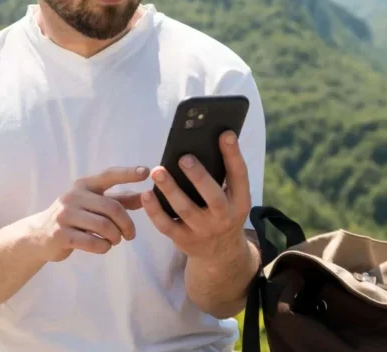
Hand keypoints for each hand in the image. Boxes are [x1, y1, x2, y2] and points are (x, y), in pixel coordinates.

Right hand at [25, 166, 149, 262]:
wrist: (39, 235)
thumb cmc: (75, 217)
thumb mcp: (94, 204)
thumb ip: (120, 200)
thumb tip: (146, 197)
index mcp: (84, 185)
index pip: (109, 175)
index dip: (128, 173)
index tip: (146, 171)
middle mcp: (73, 196)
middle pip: (112, 208)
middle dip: (127, 224)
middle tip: (131, 235)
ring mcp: (65, 215)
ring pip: (104, 226)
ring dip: (116, 237)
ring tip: (115, 240)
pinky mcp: (60, 234)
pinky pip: (93, 242)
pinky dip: (104, 247)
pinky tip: (104, 247)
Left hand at [142, 131, 251, 261]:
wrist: (220, 252)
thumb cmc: (223, 212)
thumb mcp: (233, 198)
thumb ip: (223, 176)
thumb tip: (205, 143)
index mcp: (240, 202)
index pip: (239, 176)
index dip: (233, 155)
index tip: (225, 134)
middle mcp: (224, 217)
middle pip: (213, 197)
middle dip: (198, 177)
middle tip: (183, 158)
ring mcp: (203, 231)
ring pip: (185, 210)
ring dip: (170, 190)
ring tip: (158, 171)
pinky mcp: (183, 240)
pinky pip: (166, 225)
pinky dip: (155, 211)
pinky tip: (146, 194)